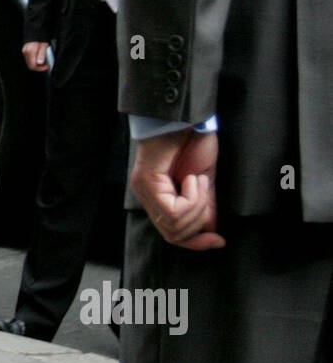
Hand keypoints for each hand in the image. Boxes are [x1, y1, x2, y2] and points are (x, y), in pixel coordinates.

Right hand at [23, 41, 49, 71]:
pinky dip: (35, 61)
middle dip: (39, 67)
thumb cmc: (41, 38)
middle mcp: (26, 52)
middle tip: (46, 66)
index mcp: (30, 51)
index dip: (41, 68)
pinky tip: (40, 59)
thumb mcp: (44, 45)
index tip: (47, 66)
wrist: (36, 32)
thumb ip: (41, 54)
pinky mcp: (25, 52)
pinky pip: (30, 59)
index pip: (33, 65)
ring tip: (44, 62)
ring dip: (37, 64)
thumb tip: (40, 63)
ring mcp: (24, 52)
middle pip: (31, 65)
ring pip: (30, 63)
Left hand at [130, 129, 225, 251]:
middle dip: (198, 221)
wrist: (190, 118)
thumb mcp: (204, 183)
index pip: (171, 235)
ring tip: (197, 180)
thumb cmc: (195, 143)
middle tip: (205, 190)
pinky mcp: (146, 183)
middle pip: (173, 235)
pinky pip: (174, 211)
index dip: (195, 243)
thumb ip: (205, 208)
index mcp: (158, 198)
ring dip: (197, 205)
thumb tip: (212, 234)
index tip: (219, 242)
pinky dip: (192, 198)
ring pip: (175, 225)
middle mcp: (146, 197)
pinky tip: (192, 178)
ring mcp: (143, 190)